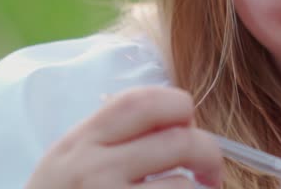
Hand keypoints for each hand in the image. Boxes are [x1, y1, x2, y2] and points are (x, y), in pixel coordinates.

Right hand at [24, 86, 221, 187]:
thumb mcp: (71, 156)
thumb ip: (114, 133)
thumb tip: (181, 118)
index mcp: (83, 140)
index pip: (143, 101)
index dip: (178, 105)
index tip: (186, 124)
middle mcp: (93, 169)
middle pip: (179, 140)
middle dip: (208, 153)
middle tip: (210, 170)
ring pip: (183, 186)